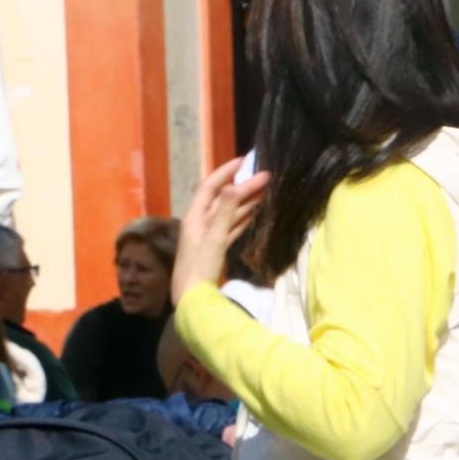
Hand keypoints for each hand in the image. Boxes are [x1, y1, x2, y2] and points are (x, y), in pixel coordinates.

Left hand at [173, 156, 268, 302]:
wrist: (192, 299)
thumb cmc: (200, 268)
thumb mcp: (214, 239)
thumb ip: (226, 212)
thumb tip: (236, 184)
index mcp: (195, 217)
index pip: (210, 187)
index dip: (226, 172)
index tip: (245, 161)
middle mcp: (201, 222)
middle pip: (223, 198)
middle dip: (242, 186)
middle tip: (264, 175)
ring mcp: (209, 235)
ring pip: (230, 212)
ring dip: (246, 201)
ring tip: (266, 190)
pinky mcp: (217, 247)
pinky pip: (233, 226)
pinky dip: (245, 217)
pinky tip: (256, 212)